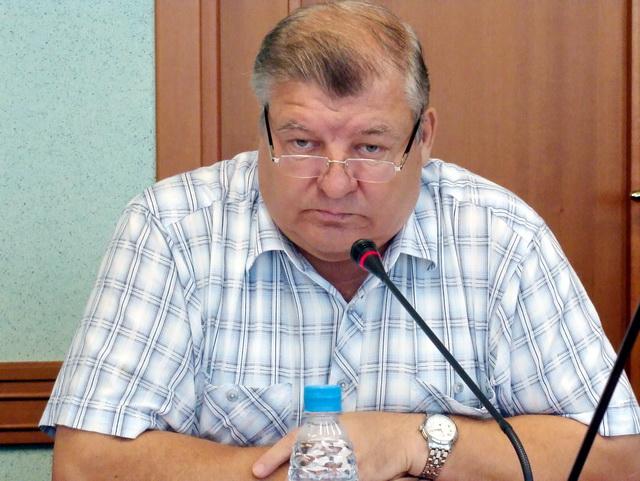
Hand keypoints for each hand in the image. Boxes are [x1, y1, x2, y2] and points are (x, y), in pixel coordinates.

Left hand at [252, 411, 425, 480]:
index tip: (257, 470)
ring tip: (315, 478)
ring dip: (315, 479)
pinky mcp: (363, 474)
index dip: (274, 456)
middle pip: (305, 466)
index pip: (295, 439)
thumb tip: (302, 452)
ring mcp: (350, 458)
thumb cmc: (376, 430)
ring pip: (321, 478)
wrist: (407, 438)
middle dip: (293, 477)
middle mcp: (337, 440)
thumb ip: (326, 437)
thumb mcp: (348, 425)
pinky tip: (338, 478)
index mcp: (331, 425)